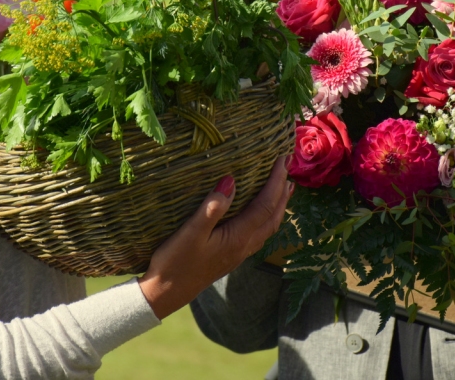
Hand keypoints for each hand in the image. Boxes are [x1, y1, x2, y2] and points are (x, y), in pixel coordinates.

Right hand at [137, 157, 292, 318]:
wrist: (165, 295)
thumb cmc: (174, 263)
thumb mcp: (190, 233)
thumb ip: (212, 207)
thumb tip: (231, 180)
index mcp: (238, 237)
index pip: (265, 205)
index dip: (275, 182)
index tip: (282, 159)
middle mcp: (244, 246)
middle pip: (273, 216)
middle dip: (283, 191)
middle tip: (288, 166)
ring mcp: (239, 253)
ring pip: (268, 226)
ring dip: (279, 205)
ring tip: (284, 189)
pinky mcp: (231, 256)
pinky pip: (259, 233)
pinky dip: (267, 217)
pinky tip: (259, 214)